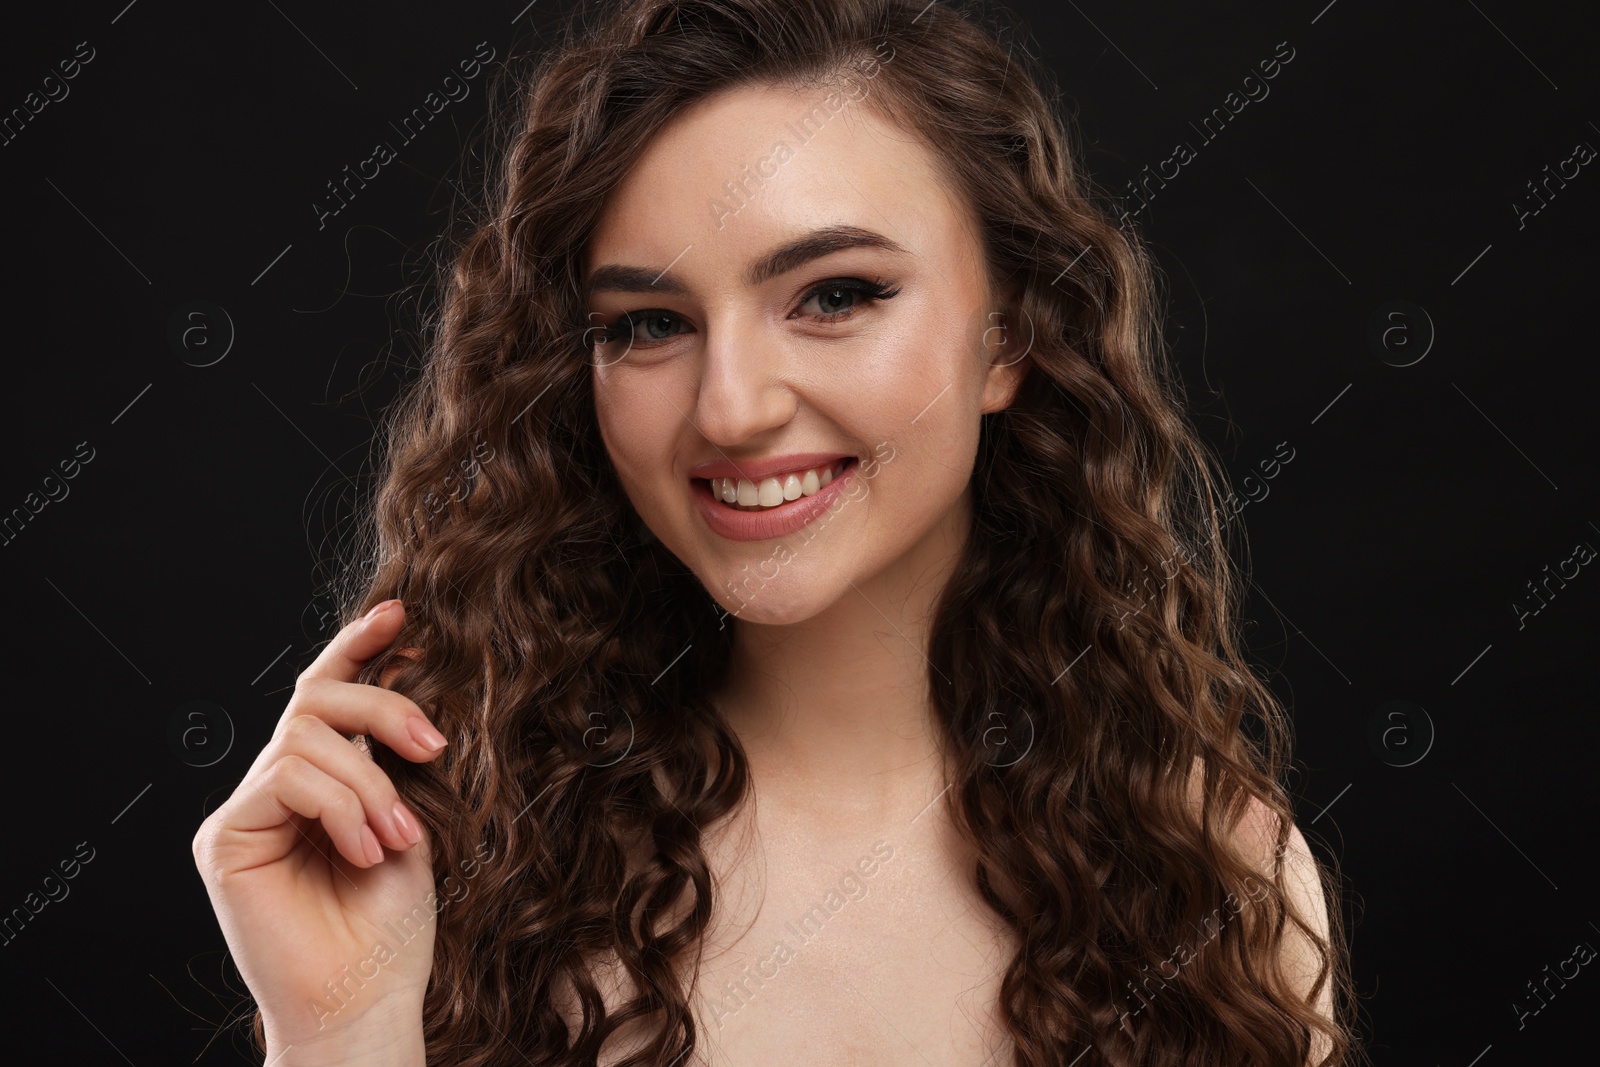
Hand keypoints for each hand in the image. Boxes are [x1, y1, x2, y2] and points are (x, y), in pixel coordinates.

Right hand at [192, 600, 446, 1055]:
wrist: (367, 1000)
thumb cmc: (392, 927)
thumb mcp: (411, 820)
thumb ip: (396, 758)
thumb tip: (412, 670)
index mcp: (320, 781)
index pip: (328, 696)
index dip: (358, 647)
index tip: (401, 614)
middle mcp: (275, 788)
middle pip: (316, 700)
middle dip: (383, 707)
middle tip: (435, 747)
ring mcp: (248, 811)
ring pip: (306, 738)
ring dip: (370, 783)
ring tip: (401, 837)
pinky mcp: (225, 837)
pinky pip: (286, 780)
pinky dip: (341, 808)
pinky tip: (366, 852)